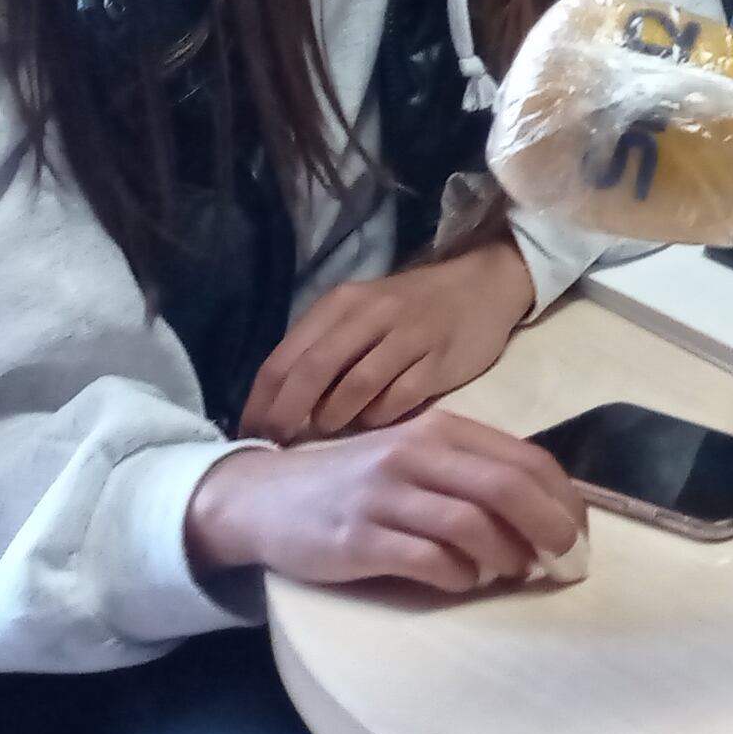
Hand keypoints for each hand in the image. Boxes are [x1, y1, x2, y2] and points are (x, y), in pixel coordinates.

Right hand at [184, 411, 584, 593]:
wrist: (263, 497)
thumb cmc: (356, 481)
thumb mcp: (415, 457)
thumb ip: (471, 472)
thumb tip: (545, 511)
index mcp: (440, 429)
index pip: (525, 459)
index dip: (564, 499)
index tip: (580, 533)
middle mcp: (415, 454)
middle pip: (507, 489)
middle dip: (550, 529)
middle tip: (565, 561)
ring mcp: (384, 495)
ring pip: (472, 527)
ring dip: (506, 558)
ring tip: (511, 573)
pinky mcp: (358, 538)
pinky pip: (429, 561)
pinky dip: (459, 577)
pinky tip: (461, 581)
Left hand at [240, 238, 534, 443]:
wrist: (483, 286)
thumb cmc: (410, 309)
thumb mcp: (359, 317)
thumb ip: (323, 352)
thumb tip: (281, 408)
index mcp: (339, 304)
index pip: (284, 358)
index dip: (261, 402)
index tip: (249, 435)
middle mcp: (370, 315)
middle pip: (313, 371)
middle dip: (288, 416)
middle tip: (278, 446)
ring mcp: (407, 336)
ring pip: (355, 386)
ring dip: (333, 419)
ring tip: (325, 436)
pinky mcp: (440, 360)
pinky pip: (398, 399)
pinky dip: (378, 418)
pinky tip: (372, 426)